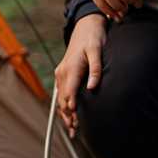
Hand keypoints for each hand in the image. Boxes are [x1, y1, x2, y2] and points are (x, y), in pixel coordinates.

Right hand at [54, 13, 106, 138]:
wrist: (86, 26)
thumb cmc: (93, 38)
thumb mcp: (97, 51)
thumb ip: (95, 70)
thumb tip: (92, 87)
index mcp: (71, 68)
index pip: (69, 93)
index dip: (71, 108)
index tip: (75, 121)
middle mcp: (62, 72)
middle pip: (63, 99)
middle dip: (68, 115)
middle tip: (75, 131)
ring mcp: (61, 73)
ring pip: (60, 98)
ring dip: (65, 113)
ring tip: (71, 128)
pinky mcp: (62, 73)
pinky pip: (61, 92)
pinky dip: (64, 104)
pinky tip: (68, 114)